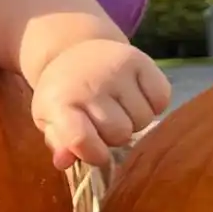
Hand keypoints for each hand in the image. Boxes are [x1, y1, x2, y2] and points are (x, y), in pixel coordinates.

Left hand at [30, 38, 171, 169]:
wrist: (75, 49)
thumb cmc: (65, 93)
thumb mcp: (50, 118)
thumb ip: (59, 142)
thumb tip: (64, 162)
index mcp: (59, 102)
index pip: (80, 138)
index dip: (94, 154)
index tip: (98, 154)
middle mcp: (88, 84)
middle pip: (119, 134)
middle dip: (115, 136)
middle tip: (104, 121)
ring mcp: (115, 70)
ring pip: (143, 121)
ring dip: (134, 121)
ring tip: (119, 107)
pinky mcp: (139, 60)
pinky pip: (161, 101)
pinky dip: (153, 104)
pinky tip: (136, 96)